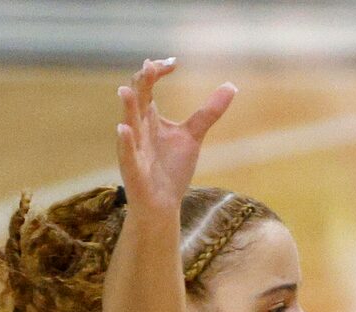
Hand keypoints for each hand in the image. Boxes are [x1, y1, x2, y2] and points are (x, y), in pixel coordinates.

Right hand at [115, 59, 234, 216]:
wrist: (163, 205)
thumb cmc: (172, 169)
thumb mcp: (193, 136)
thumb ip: (208, 111)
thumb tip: (231, 86)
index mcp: (149, 117)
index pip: (147, 86)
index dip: (156, 72)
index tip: (173, 63)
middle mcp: (138, 129)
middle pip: (137, 99)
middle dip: (142, 83)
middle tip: (150, 66)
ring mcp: (133, 149)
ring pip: (128, 124)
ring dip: (127, 107)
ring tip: (126, 90)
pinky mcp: (133, 170)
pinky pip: (127, 154)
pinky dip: (125, 142)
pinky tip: (124, 129)